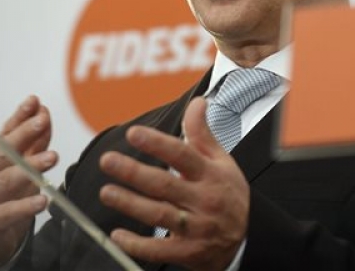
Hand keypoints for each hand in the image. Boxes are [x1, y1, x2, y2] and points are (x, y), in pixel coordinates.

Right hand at [0, 96, 57, 269]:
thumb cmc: (3, 197)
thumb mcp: (18, 167)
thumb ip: (33, 144)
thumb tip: (44, 115)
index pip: (7, 133)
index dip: (20, 116)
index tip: (35, 101)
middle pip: (4, 151)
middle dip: (23, 134)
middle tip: (43, 121)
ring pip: (7, 179)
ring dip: (31, 167)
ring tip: (53, 157)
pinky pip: (9, 212)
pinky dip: (26, 206)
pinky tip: (43, 201)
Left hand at [99, 97, 248, 270]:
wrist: (248, 237)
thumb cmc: (229, 193)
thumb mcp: (222, 161)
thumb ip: (203, 133)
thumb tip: (197, 102)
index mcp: (211, 175)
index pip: (183, 156)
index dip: (158, 144)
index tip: (133, 133)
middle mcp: (204, 200)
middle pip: (165, 184)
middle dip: (134, 172)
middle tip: (107, 160)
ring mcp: (196, 228)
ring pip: (159, 215)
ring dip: (130, 204)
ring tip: (106, 192)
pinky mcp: (188, 252)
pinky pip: (159, 251)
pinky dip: (137, 245)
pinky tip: (116, 235)